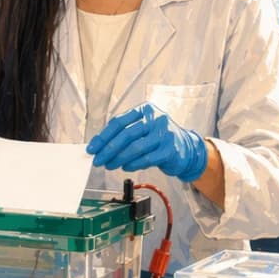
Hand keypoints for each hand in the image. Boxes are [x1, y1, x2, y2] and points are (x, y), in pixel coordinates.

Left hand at [87, 103, 209, 180]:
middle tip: (98, 160)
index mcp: (146, 110)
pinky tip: (125, 167)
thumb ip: (124, 133)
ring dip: (119, 159)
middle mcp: (156, 119)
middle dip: (108, 149)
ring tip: (110, 165)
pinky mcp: (170, 150)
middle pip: (126, 134)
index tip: (93, 148)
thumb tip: (100, 146)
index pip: (119, 122)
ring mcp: (164, 134)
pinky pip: (146, 159)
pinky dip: (133, 164)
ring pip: (135, 148)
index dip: (103, 136)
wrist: (186, 148)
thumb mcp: (143, 128)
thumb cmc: (159, 138)